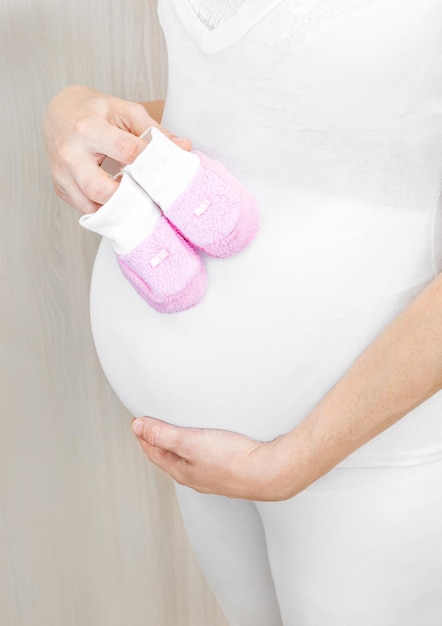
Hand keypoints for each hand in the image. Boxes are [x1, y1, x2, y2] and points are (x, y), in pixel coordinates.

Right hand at [43, 85, 190, 213]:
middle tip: (145, 195)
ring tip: (133, 200)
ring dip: (115, 208)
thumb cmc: (96, 111)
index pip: (124, 150)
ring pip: (88, 204)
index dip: (148, 162)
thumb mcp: (126, 112)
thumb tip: (185, 147)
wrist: (58, 111)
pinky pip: (83, 208)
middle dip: (126, 196)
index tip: (164, 170)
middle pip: (99, 187)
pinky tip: (117, 202)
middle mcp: (70, 152)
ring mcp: (61, 173)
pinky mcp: (59, 186)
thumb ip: (155, 131)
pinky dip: (103, 209)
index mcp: (88, 127)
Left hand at [131, 417, 294, 500]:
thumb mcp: (190, 443)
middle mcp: (196, 476)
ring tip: (179, 427)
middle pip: (170, 456)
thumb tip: (138, 427)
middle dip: (160, 439)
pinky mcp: (231, 468)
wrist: (271, 472)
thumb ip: (163, 435)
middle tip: (154, 422)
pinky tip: (210, 437)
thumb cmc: (233, 460)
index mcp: (182, 472)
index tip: (138, 420)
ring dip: (181, 442)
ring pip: (190, 457)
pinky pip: (207, 455)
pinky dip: (201, 444)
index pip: (154, 452)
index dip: (144, 435)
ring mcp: (214, 474)